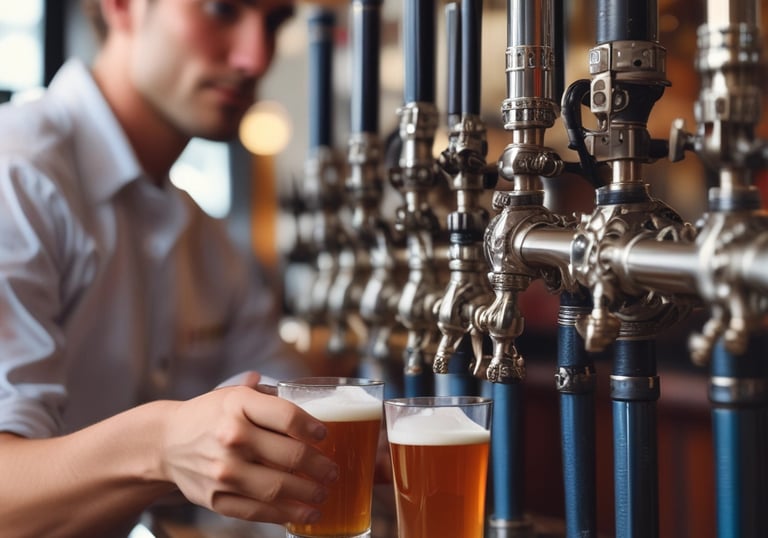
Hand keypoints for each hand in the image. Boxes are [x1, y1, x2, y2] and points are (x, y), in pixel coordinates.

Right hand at [159, 382, 338, 525]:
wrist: (166, 441)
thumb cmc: (211, 415)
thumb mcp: (236, 395)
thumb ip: (271, 397)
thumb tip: (313, 397)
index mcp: (238, 404)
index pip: (288, 417)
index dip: (313, 429)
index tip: (326, 436)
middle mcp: (231, 436)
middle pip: (289, 455)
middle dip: (320, 467)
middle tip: (333, 471)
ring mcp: (223, 470)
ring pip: (277, 488)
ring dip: (308, 494)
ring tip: (323, 493)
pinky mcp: (216, 498)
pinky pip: (257, 511)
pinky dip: (285, 515)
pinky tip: (303, 513)